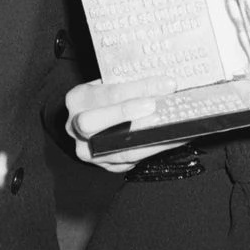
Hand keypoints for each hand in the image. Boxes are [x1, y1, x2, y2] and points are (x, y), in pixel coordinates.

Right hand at [64, 74, 180, 173]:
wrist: (96, 119)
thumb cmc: (109, 99)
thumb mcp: (115, 85)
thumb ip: (134, 86)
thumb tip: (167, 86)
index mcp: (78, 99)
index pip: (108, 93)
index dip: (138, 89)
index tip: (165, 85)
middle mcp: (75, 126)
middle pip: (94, 123)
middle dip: (125, 114)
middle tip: (155, 107)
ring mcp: (87, 149)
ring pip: (117, 149)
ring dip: (148, 139)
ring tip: (174, 130)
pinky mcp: (104, 165)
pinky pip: (130, 161)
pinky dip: (152, 151)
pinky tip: (171, 142)